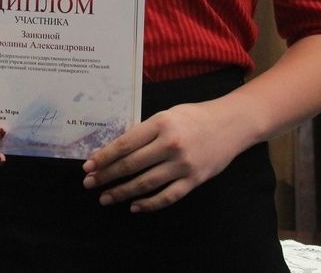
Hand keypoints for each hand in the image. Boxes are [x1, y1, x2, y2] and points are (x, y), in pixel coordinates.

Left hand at [81, 100, 243, 211]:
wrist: (232, 124)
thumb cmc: (195, 117)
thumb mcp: (167, 115)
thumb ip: (145, 132)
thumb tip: (116, 150)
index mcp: (160, 124)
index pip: (125, 144)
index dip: (104, 157)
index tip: (88, 166)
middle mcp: (170, 144)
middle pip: (131, 165)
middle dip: (106, 176)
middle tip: (89, 184)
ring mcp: (183, 164)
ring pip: (145, 183)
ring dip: (122, 192)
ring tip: (105, 198)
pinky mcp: (195, 180)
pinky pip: (168, 196)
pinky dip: (149, 204)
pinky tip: (135, 206)